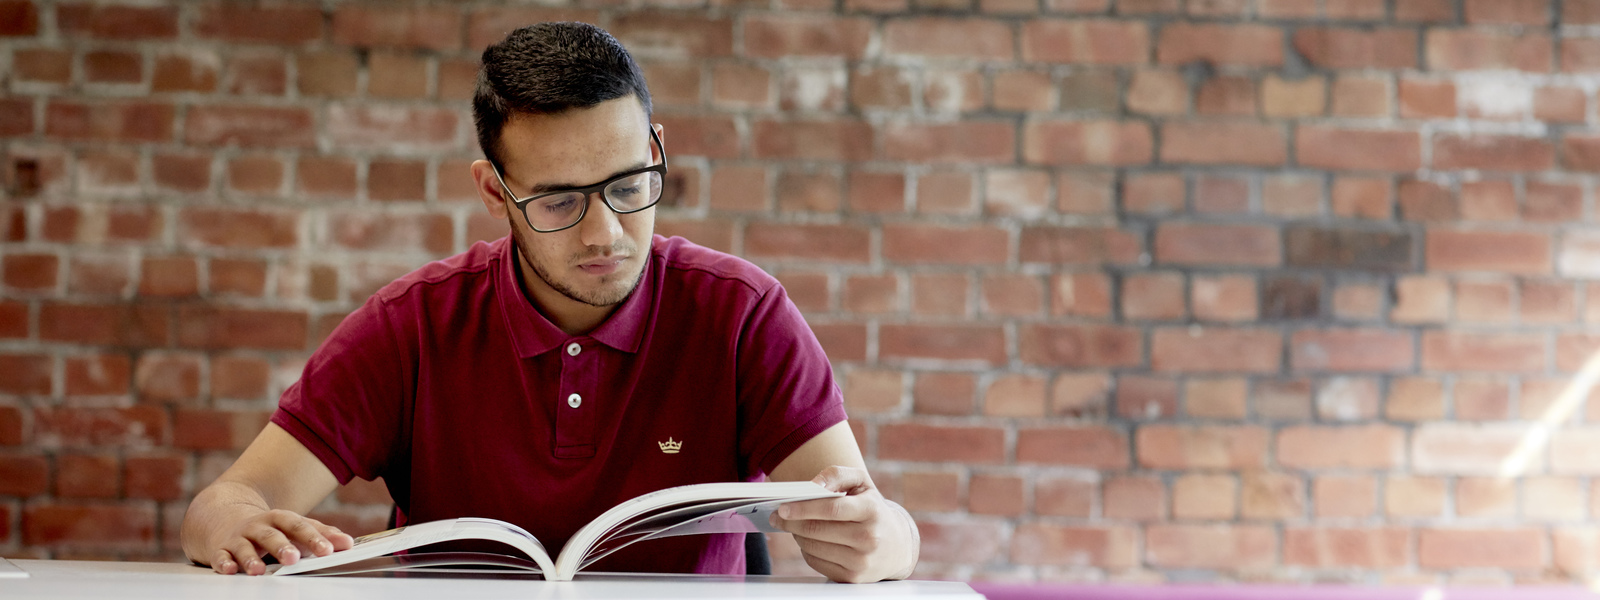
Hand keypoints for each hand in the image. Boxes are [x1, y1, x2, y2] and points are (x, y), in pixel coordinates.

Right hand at [203, 509, 354, 574]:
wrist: (222, 516)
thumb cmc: (267, 527)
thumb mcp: (293, 527)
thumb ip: (320, 535)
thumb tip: (348, 543)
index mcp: (280, 519)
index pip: (300, 526)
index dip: (315, 538)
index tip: (329, 550)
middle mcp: (259, 526)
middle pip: (272, 534)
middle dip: (282, 546)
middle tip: (294, 558)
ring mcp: (238, 537)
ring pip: (245, 547)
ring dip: (251, 558)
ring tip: (259, 571)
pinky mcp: (220, 549)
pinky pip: (220, 556)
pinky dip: (224, 562)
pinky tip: (229, 570)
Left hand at [769, 466, 919, 582]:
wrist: (896, 546)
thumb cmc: (872, 508)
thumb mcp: (861, 483)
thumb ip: (836, 475)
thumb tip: (812, 486)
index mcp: (872, 510)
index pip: (832, 509)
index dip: (803, 508)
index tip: (782, 507)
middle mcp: (869, 538)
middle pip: (817, 530)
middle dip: (791, 522)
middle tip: (778, 516)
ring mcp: (861, 561)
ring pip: (812, 547)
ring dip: (797, 535)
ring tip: (794, 525)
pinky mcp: (852, 578)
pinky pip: (816, 563)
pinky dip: (806, 550)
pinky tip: (810, 541)